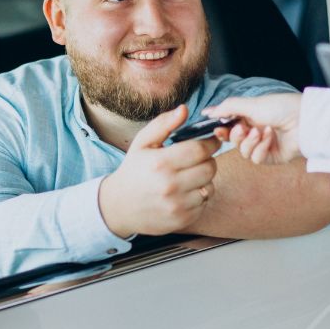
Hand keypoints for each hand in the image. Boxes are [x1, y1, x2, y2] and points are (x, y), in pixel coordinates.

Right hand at [99, 105, 220, 237]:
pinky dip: (199, 196)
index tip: (210, 141)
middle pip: (210, 168)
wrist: (119, 206)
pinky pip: (204, 203)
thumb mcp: (142, 143)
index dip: (210, 143)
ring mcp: (177, 205)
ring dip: (204, 179)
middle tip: (197, 159)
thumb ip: (164, 124)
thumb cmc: (134, 170)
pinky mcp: (182, 219)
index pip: (200, 149)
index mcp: (161, 162)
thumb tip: (184, 109)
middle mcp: (170, 185)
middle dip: (207, 160)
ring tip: (188, 176)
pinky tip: (185, 192)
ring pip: (209, 186)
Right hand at [202, 93, 302, 164]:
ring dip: (249, 142)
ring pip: (243, 151)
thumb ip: (226, 108)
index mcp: (249, 116)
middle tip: (242, 128)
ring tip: (260, 132)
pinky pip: (256, 158)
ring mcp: (263, 145)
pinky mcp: (271, 157)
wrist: (304, 120)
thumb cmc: (280, 107)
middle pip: (233, 141)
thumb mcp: (250, 104)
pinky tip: (270, 138)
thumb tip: (207, 111)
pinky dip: (260, 148)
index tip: (216, 128)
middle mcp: (255, 131)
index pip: (228, 126)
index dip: (221, 129)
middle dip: (235, 136)